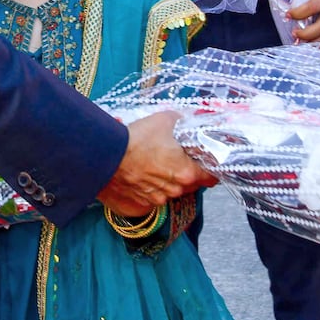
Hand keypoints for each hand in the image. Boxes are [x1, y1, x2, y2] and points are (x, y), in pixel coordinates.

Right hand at [98, 111, 216, 216]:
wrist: (108, 155)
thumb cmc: (137, 139)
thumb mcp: (164, 121)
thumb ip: (181, 121)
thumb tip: (187, 119)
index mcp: (187, 172)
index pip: (211, 178)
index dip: (211, 169)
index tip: (208, 162)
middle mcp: (176, 189)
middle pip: (193, 184)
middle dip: (190, 173)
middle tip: (181, 158)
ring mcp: (159, 197)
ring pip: (174, 190)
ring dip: (171, 180)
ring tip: (160, 164)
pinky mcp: (144, 201)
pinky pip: (156, 194)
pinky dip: (155, 186)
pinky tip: (147, 172)